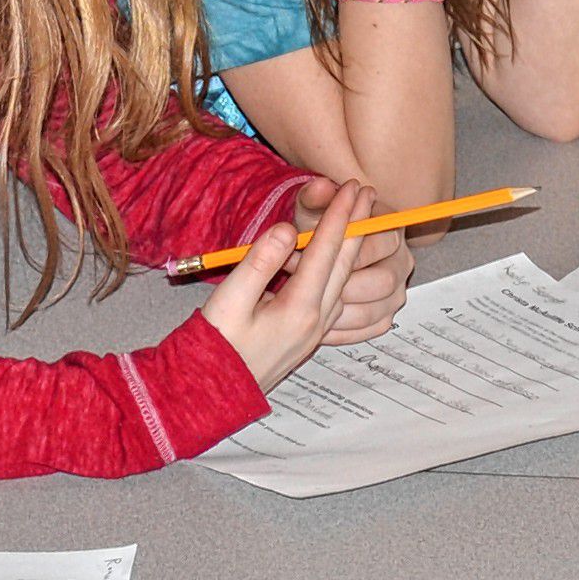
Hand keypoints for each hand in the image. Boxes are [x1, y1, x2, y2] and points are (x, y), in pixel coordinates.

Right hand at [201, 180, 372, 389]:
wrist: (211, 391)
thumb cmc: (214, 345)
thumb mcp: (229, 300)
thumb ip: (259, 262)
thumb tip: (287, 230)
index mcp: (299, 308)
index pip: (326, 251)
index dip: (339, 215)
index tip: (350, 187)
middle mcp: (316, 319)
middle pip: (344, 263)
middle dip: (357, 224)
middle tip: (367, 192)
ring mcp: (317, 329)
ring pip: (345, 279)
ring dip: (354, 245)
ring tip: (363, 218)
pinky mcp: (310, 334)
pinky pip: (339, 296)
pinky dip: (345, 270)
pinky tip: (350, 263)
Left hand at [293, 175, 411, 344]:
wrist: (321, 249)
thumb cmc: (317, 227)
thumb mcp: (311, 209)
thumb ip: (314, 197)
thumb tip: (320, 187)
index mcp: (390, 228)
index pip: (378, 243)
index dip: (342, 253)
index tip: (306, 257)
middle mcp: (401, 260)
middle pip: (382, 282)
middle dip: (342, 287)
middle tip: (308, 287)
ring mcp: (397, 290)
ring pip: (376, 311)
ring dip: (340, 311)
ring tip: (307, 304)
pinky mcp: (386, 314)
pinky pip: (371, 329)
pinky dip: (345, 330)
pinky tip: (317, 324)